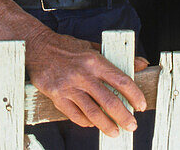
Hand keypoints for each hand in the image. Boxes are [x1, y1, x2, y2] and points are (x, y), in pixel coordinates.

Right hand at [25, 27, 147, 136]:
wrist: (37, 47)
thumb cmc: (66, 47)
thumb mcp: (92, 47)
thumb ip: (117, 57)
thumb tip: (142, 63)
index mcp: (95, 61)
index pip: (121, 81)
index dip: (135, 95)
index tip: (142, 106)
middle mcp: (84, 75)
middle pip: (109, 101)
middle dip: (124, 117)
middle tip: (132, 125)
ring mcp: (69, 87)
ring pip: (93, 112)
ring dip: (106, 125)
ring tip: (115, 133)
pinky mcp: (57, 96)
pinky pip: (75, 115)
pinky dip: (86, 122)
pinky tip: (93, 124)